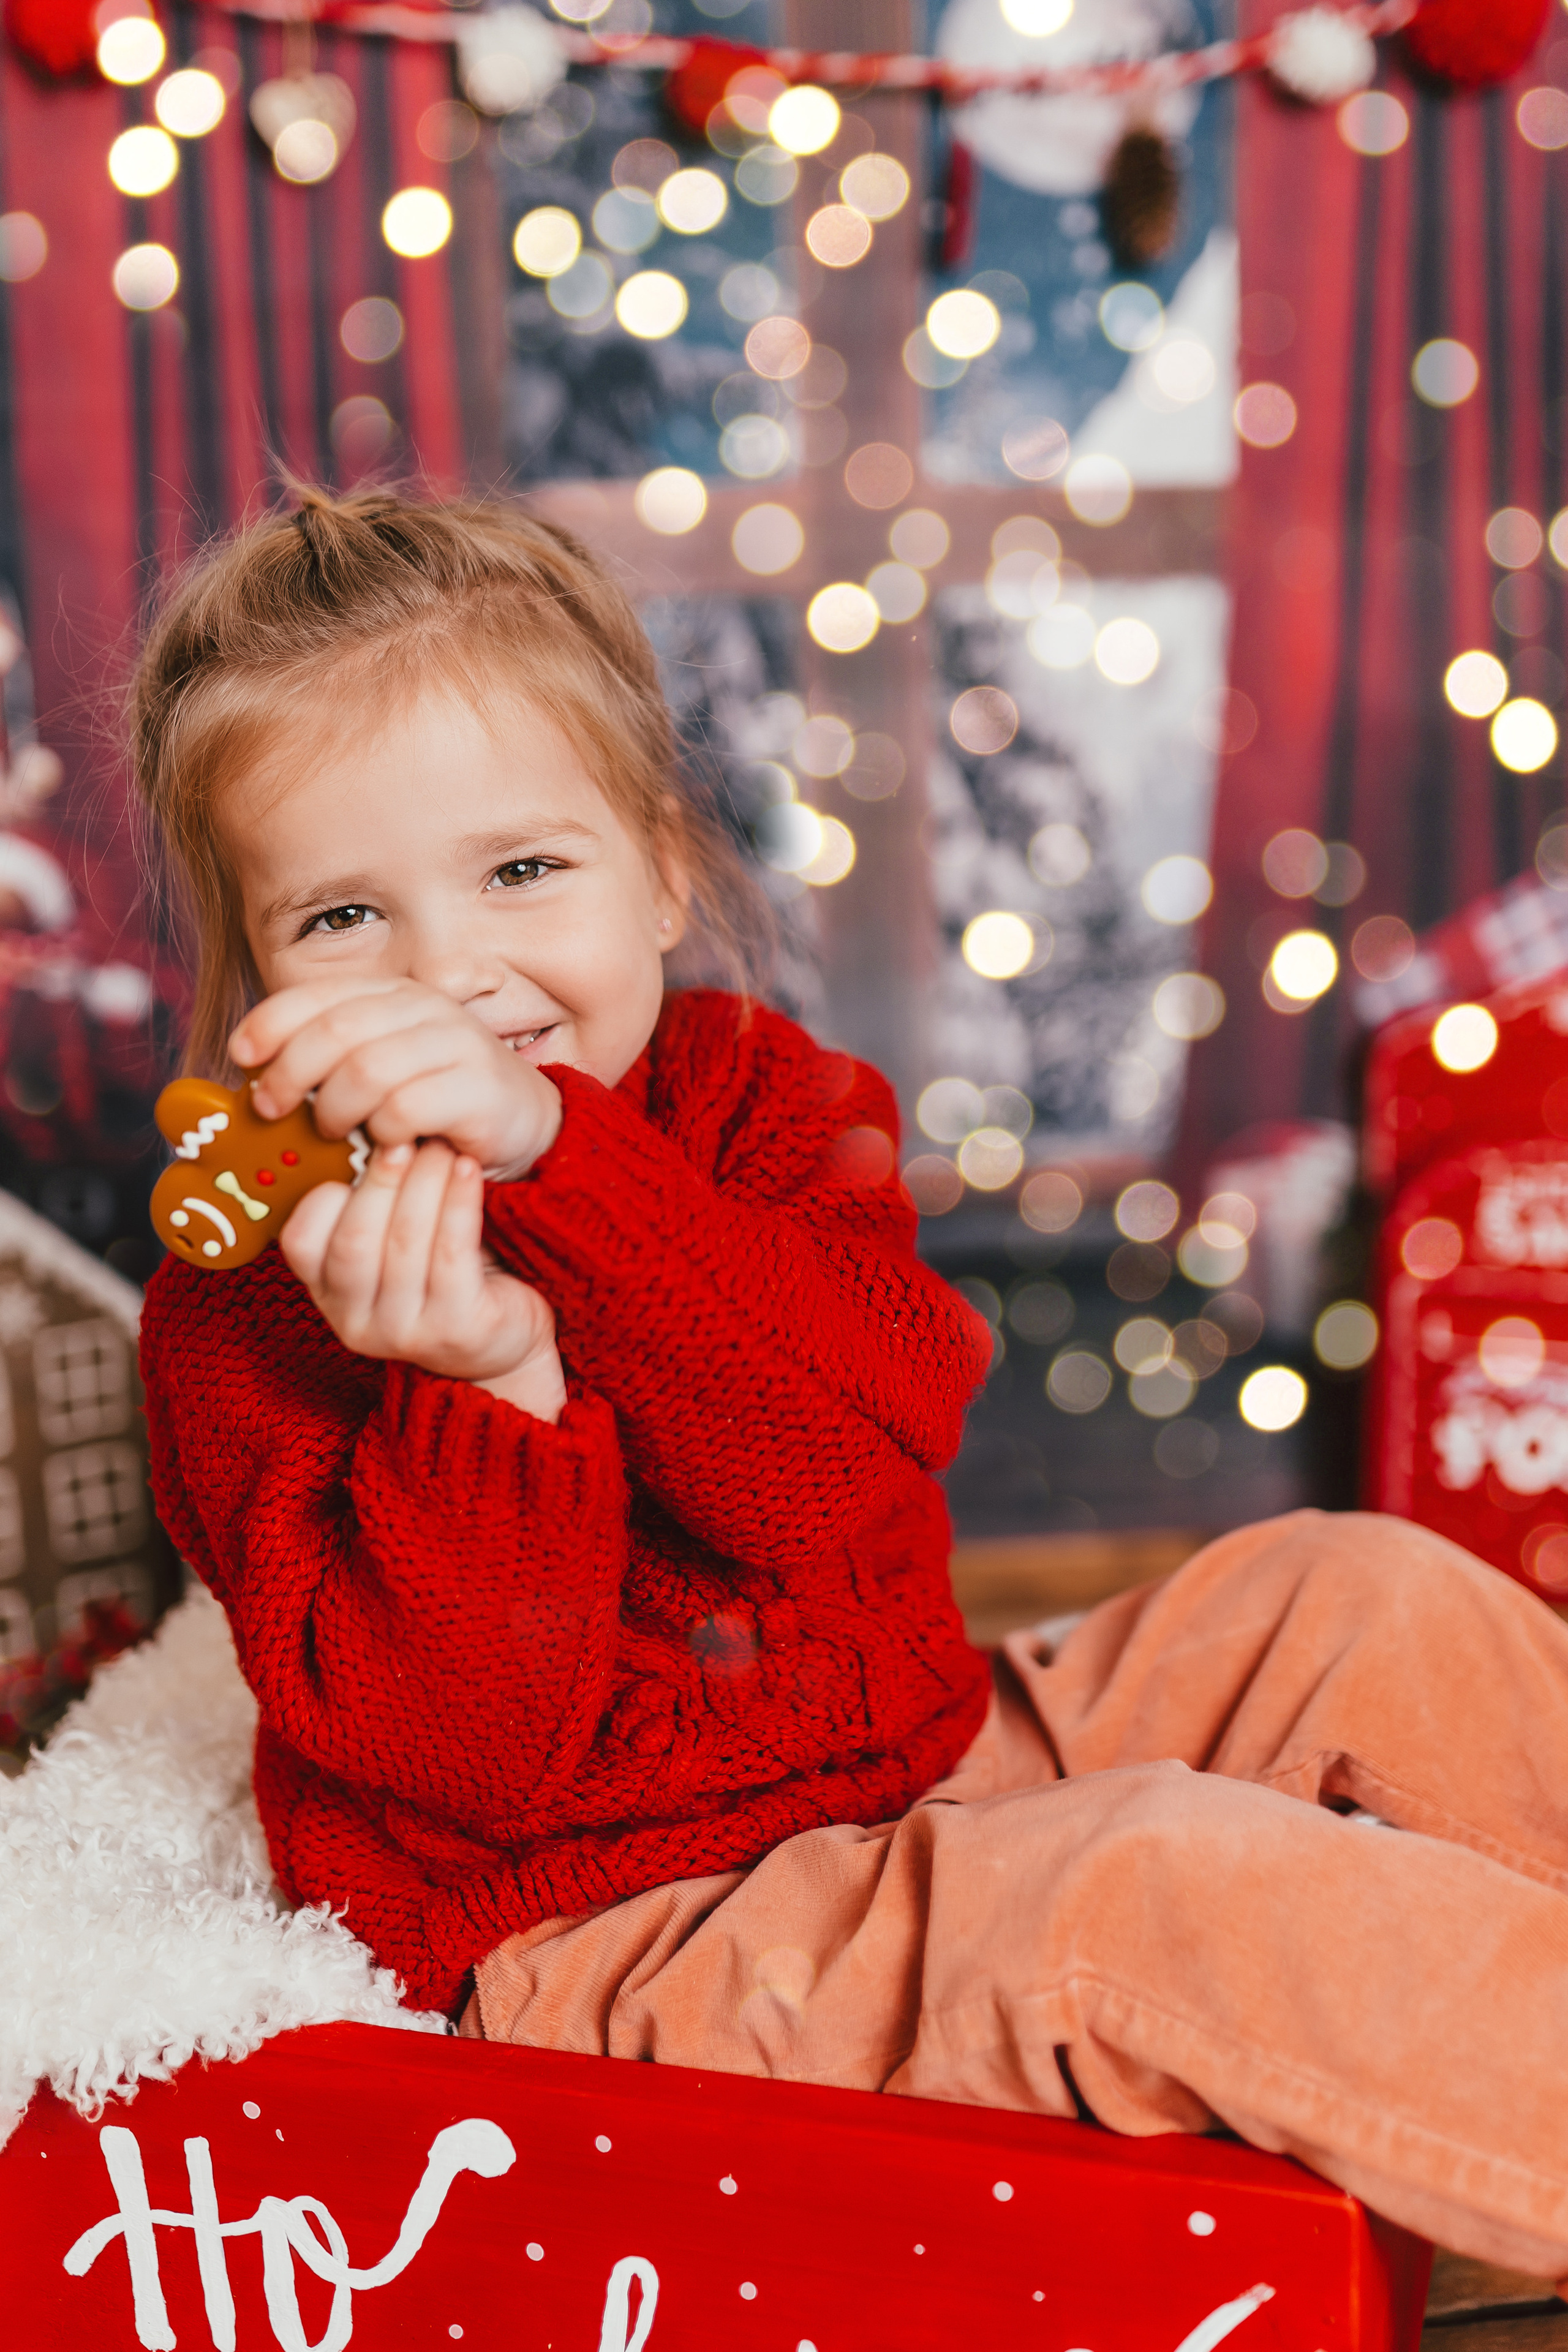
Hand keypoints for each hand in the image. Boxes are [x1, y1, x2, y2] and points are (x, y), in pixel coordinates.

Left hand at [231, 979, 561, 1176]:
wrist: (524, 1123)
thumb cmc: (435, 1101)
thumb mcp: (377, 1068)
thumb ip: (327, 1063)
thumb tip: (254, 1082)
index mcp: (389, 993)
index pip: (315, 994)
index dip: (268, 1024)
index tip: (242, 1060)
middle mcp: (423, 1007)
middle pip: (334, 1031)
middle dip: (291, 1074)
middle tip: (273, 1110)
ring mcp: (455, 1043)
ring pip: (366, 1070)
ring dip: (334, 1110)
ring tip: (333, 1134)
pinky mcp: (478, 1087)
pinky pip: (406, 1109)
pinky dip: (381, 1133)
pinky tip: (382, 1147)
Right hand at [279, 1140, 566, 1421]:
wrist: (503, 1339)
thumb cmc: (441, 1273)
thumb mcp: (391, 1244)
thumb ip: (369, 1203)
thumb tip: (365, 1126)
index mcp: (328, 1292)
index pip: (300, 1241)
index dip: (325, 1192)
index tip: (360, 1149)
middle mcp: (355, 1321)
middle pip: (354, 1240)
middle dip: (381, 1180)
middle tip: (405, 1134)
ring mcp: (405, 1333)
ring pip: (404, 1244)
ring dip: (424, 1184)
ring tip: (443, 1147)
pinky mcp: (456, 1330)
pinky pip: (451, 1255)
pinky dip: (458, 1204)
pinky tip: (469, 1170)